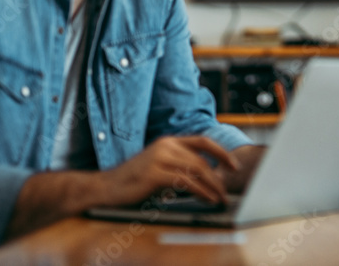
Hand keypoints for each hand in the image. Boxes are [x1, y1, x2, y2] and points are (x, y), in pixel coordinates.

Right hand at [99, 135, 238, 205]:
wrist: (105, 187)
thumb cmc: (132, 181)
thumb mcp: (158, 166)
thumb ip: (179, 165)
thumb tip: (206, 176)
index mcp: (168, 141)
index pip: (203, 141)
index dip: (221, 152)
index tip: (233, 165)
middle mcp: (166, 145)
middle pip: (202, 159)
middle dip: (218, 176)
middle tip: (226, 191)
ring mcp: (160, 158)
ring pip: (197, 170)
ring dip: (213, 186)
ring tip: (220, 198)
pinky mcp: (155, 174)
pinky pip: (186, 182)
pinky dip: (201, 191)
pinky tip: (208, 198)